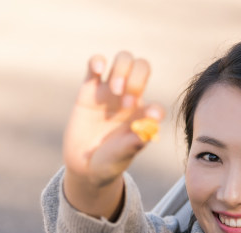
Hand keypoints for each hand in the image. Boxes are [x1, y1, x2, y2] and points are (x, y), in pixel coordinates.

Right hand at [63, 51, 164, 188]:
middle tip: (126, 104)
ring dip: (122, 70)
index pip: (156, 104)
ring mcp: (109, 92)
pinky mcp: (89, 89)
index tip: (147, 122)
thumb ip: (136, 142)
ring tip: (115, 91)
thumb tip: (152, 125)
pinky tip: (99, 70)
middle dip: (137, 80)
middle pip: (141, 67)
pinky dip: (98, 61)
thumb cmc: (109, 161)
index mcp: (143, 116)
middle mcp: (129, 99)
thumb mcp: (122, 156)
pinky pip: (95, 65)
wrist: (83, 165)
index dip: (154, 109)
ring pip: (123, 60)